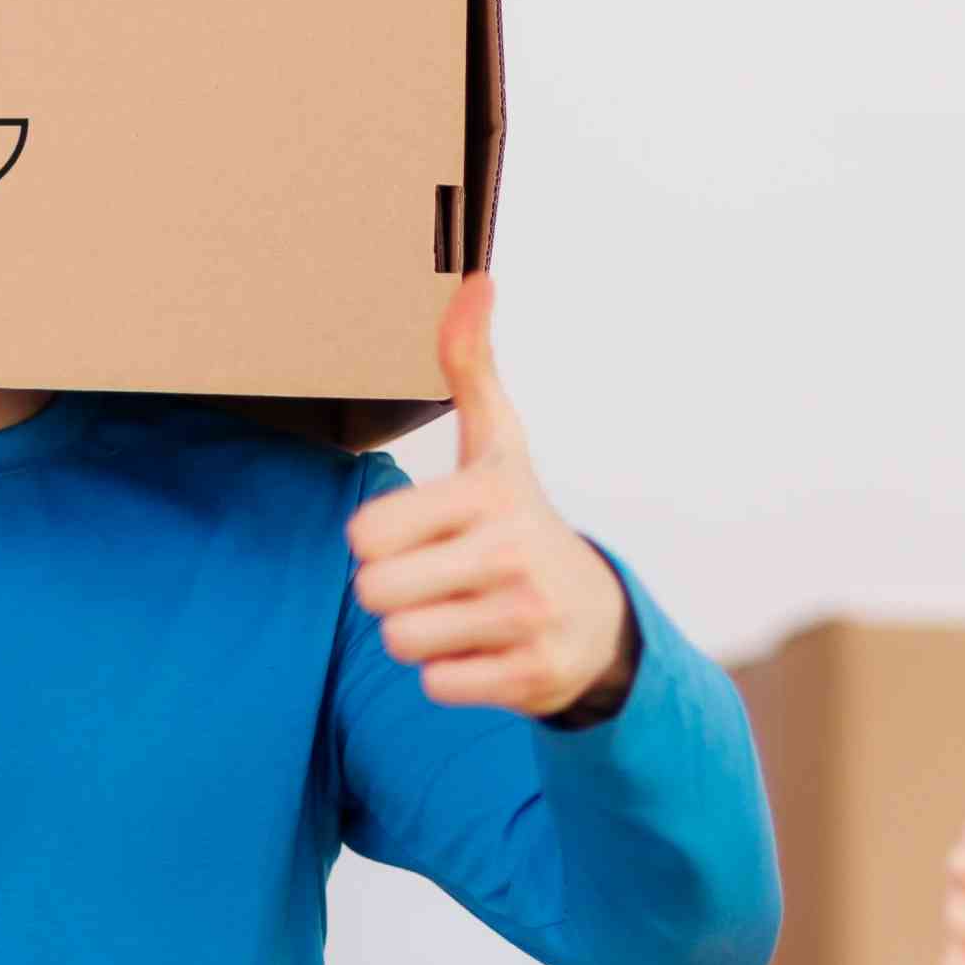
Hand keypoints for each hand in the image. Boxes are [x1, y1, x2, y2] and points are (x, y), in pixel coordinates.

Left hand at [347, 277, 629, 715]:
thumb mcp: (499, 445)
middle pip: (374, 595)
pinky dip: (451, 675)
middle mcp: (511, 554)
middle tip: (438, 580)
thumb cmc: (520, 521)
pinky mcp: (532, 677)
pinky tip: (484, 649)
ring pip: (401, 643)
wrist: (599, 617)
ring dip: (420, 634)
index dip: (380, 540)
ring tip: (461, 613)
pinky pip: (437, 686)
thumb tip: (475, 278)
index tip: (421, 534)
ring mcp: (525, 619)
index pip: (365, 535)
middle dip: (394, 594)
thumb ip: (471, 365)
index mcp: (488, 494)